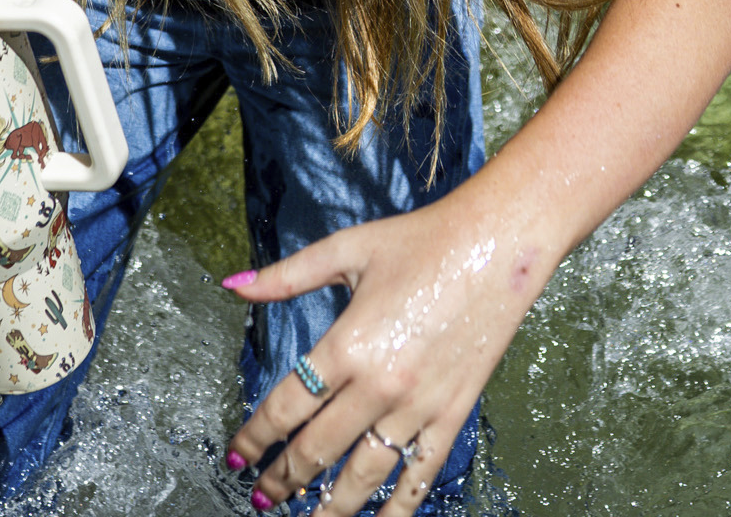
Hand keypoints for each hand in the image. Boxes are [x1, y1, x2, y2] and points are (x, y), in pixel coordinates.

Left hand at [222, 199, 549, 515]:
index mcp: (346, 345)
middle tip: (261, 497)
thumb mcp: (346, 250)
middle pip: (317, 449)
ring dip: (329, 507)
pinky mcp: (452, 414)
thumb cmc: (422, 241)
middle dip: (282, 479)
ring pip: (364, 475)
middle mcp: (378, 385)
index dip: (254, 438)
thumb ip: (285, 276)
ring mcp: (418, 406)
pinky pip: (420, 474)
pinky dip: (397, 508)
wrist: (498, 244)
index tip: (237, 457)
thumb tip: (233, 284)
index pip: (286, 408)